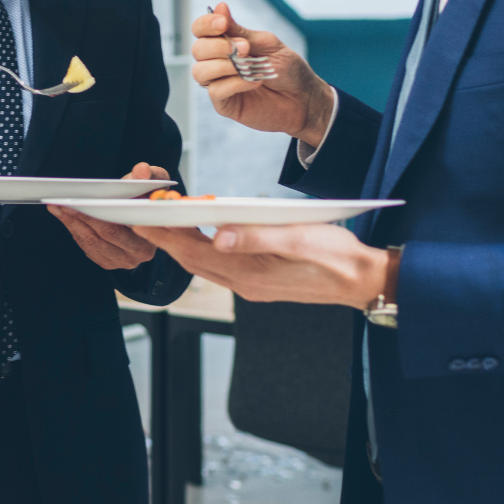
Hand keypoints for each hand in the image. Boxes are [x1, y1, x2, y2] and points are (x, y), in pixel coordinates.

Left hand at [47, 162, 163, 269]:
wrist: (150, 215)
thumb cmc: (151, 196)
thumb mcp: (157, 181)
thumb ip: (152, 175)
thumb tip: (142, 169)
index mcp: (152, 235)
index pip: (123, 228)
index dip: (99, 215)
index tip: (84, 202)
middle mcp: (139, 253)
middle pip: (105, 235)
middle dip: (81, 217)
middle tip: (62, 203)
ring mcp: (122, 260)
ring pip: (92, 242)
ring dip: (72, 223)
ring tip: (56, 206)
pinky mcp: (109, 261)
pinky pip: (88, 246)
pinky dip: (74, 229)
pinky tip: (62, 214)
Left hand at [135, 222, 389, 310]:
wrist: (363, 281)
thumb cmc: (338, 257)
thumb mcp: (299, 238)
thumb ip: (257, 238)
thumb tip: (219, 235)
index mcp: (251, 273)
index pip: (195, 253)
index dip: (166, 236)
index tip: (142, 220)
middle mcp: (245, 284)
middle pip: (193, 260)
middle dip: (165, 239)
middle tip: (140, 218)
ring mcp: (251, 286)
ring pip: (205, 265)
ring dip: (182, 245)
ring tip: (161, 224)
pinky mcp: (259, 282)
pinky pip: (220, 266)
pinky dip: (203, 250)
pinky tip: (199, 236)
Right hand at [190, 4, 332, 146]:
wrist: (305, 98)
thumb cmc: (288, 69)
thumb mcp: (267, 44)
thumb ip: (240, 31)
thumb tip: (219, 7)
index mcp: (226, 43)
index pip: (201, 30)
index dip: (206, 24)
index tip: (222, 23)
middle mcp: (218, 62)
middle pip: (197, 49)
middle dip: (218, 46)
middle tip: (245, 49)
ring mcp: (220, 83)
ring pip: (200, 71)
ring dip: (223, 66)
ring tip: (249, 67)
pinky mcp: (224, 104)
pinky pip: (215, 91)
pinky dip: (235, 84)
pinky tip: (255, 83)